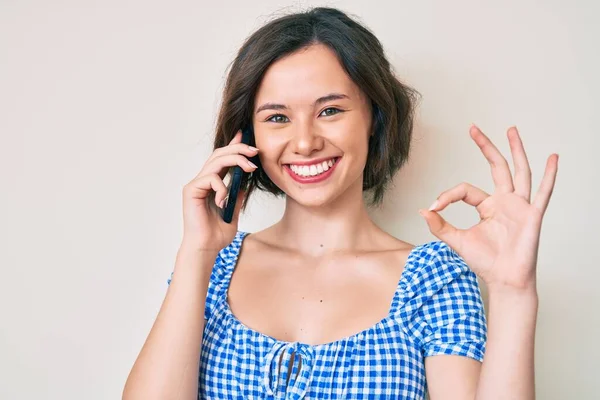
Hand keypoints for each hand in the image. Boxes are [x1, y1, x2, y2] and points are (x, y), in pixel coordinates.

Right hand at [180, 130, 257, 250]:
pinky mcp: (191, 190)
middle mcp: (202, 181)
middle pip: (219, 154)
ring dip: (236, 160)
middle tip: (255, 150)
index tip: (245, 135)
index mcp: (212, 184)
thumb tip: (245, 180)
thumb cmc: (216, 233)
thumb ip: (236, 195)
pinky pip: (210, 178)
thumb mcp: (233, 209)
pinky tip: (224, 202)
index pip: (222, 158)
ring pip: (215, 161)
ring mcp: (196, 185)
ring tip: (250, 167)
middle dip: (238, 148)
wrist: (206, 248)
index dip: (233, 145)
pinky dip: (222, 187)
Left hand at [419, 125, 558, 291]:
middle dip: (485, 147)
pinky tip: (553, 158)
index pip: (466, 189)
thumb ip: (440, 226)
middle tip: (473, 128)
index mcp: (487, 206)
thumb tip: (423, 210)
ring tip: (510, 129)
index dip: (448, 195)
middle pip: (496, 167)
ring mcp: (520, 206)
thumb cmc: (485, 262)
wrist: (504, 279)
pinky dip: (549, 175)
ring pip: (519, 171)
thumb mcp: (457, 241)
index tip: (435, 207)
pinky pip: (543, 192)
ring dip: (515, 150)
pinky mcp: (532, 215)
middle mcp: (504, 202)